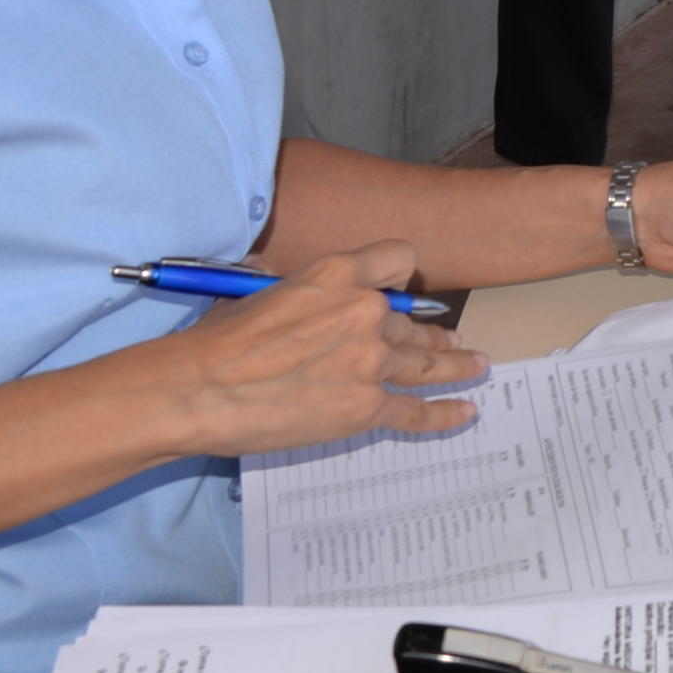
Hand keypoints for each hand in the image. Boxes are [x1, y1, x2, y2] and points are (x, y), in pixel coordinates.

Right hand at [151, 243, 483, 455]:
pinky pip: (417, 410)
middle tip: (449, 340)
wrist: (197, 390)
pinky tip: (465, 411)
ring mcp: (370, 360)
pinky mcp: (365, 406)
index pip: (399, 259)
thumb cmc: (216, 342)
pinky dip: (444, 413)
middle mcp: (364, 311)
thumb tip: (300, 294)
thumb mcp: (259, 289)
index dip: (399, 276)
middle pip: (413, 319)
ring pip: (426, 360)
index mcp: (337, 273)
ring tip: (475, 363)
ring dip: (455, 363)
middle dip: (430, 331)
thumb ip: (300, 288)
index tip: (400, 290)